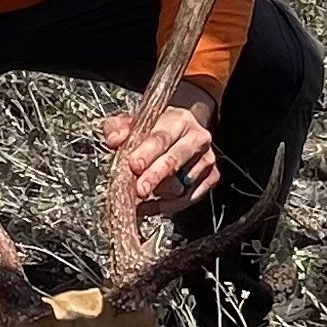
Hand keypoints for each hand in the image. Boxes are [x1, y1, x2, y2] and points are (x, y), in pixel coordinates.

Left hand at [102, 82, 219, 217]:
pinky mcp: (211, 178)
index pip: (162, 137)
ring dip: (157, 194)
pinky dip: (166, 206)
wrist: (182, 132)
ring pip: (182, 184)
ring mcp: (206, 159)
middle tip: (139, 189)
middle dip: (155, 176)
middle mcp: (197, 138)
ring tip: (138, 196)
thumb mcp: (132, 122)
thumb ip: (117, 128)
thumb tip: (115, 140)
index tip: (134, 165)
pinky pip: (187, 199)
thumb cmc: (154, 129)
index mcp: (178, 120)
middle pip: (175, 160)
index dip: (147, 153)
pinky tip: (149, 204)